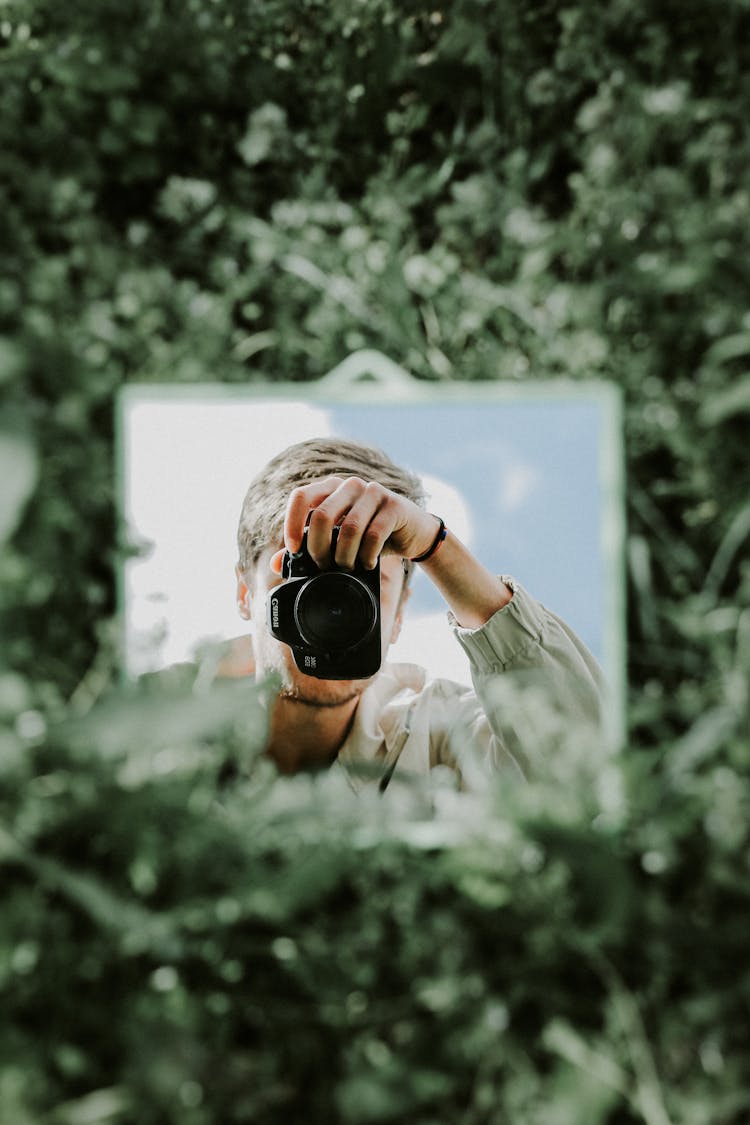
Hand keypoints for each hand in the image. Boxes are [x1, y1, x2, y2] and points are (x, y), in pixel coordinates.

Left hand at [279, 475, 440, 570]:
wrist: (412, 534)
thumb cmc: (370, 537)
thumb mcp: (337, 543)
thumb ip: (308, 549)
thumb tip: (276, 563)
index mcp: (331, 488)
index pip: (301, 496)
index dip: (292, 524)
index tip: (294, 550)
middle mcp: (350, 485)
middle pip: (322, 516)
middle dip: (319, 549)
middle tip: (325, 566)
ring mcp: (374, 492)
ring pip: (349, 528)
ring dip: (344, 556)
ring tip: (348, 567)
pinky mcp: (394, 506)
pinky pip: (374, 535)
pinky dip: (366, 556)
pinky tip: (367, 563)